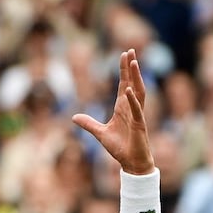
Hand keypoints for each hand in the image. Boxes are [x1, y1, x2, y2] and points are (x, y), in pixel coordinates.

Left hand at [73, 50, 153, 174]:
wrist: (131, 163)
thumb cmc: (120, 148)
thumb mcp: (100, 133)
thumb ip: (88, 124)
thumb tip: (74, 117)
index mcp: (122, 108)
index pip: (124, 84)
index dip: (123, 70)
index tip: (124, 54)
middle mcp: (131, 108)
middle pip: (132, 83)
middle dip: (131, 67)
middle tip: (131, 50)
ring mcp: (137, 115)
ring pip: (139, 92)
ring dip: (136, 77)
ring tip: (134, 63)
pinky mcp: (139, 125)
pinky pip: (137, 110)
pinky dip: (133, 100)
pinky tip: (129, 90)